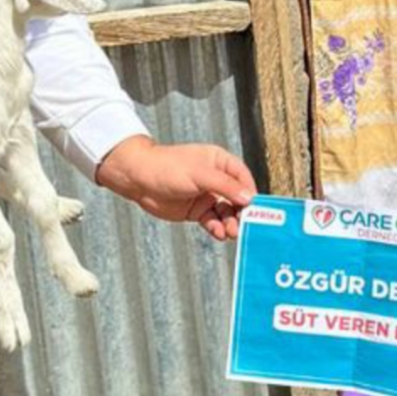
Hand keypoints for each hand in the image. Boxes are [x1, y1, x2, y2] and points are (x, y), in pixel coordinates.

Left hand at [95, 136, 255, 240]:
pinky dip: (216, 228)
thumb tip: (249, 198)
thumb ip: (225, 186)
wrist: (138, 179)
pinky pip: (212, 221)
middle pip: (237, 198)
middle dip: (242, 212)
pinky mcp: (196, 211)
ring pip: (226, 212)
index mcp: (219, 162)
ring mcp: (206, 196)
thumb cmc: (167, 167)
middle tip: (246, 226)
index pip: (243, 178)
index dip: (250, 192)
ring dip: (230, 223)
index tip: (258, 208)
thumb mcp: (200, 174)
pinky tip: (218, 233)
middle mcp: (216, 179)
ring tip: (231, 232)